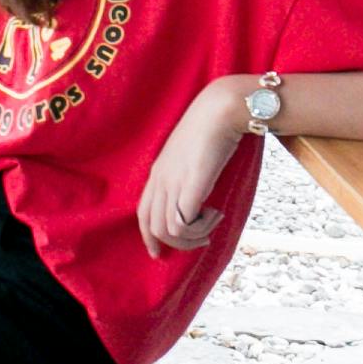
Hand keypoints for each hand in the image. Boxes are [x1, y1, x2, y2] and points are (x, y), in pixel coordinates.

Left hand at [139, 78, 254, 254]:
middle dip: (177, 244)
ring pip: (167, 231)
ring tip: (212, 224)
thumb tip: (198, 191)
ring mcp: (172, 183)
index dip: (148, 237)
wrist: (220, 110)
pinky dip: (200, 228)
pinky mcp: (189, 186)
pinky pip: (181, 224)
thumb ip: (189, 172)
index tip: (158, 253)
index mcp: (158, 172)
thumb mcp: (193, 154)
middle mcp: (160, 180)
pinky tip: (216, 213)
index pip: (143, 213)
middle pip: (153, 227)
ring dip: (193, 236)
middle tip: (202, 239)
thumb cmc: (212, 128)